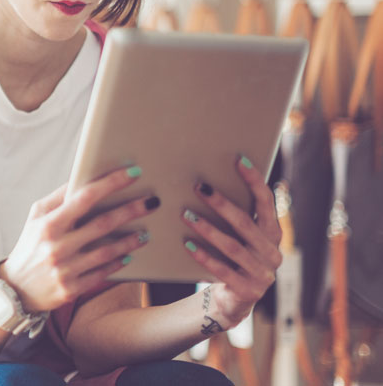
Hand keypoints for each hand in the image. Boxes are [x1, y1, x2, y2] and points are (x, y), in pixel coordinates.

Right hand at [1, 166, 157, 312]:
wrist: (16, 289)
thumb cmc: (30, 245)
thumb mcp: (36, 217)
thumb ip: (59, 198)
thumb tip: (82, 177)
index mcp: (49, 224)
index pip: (84, 197)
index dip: (110, 183)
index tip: (132, 173)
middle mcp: (57, 246)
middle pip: (102, 224)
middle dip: (130, 210)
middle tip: (151, 201)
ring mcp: (65, 269)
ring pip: (107, 251)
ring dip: (130, 240)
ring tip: (145, 232)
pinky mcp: (71, 290)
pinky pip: (102, 274)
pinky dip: (117, 263)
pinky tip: (129, 254)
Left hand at [179, 155, 282, 326]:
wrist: (233, 300)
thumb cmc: (232, 258)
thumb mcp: (238, 237)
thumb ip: (235, 215)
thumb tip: (208, 181)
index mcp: (273, 233)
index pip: (266, 202)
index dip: (254, 181)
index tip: (239, 160)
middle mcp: (272, 252)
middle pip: (246, 223)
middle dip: (221, 203)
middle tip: (199, 187)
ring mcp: (262, 274)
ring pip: (232, 247)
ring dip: (207, 229)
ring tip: (185, 214)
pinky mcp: (248, 291)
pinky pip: (222, 270)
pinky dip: (204, 256)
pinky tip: (187, 243)